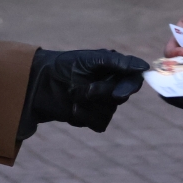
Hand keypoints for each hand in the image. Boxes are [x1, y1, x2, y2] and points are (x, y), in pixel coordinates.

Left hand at [21, 48, 147, 136]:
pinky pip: (100, 123)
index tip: (118, 92)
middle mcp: (112, 86)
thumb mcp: (91, 59)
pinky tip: (73, 108)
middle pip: (121, 96)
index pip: (134, 79)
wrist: (38, 84)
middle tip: (85, 88)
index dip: (129, 86)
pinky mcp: (93, 118)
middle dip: (101, 92)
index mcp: (114, 69)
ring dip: (89, 104)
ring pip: (109, 111)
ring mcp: (103, 104)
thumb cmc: (65, 65)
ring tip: (72, 94)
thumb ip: (117, 63)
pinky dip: (85, 116)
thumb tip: (144, 67)